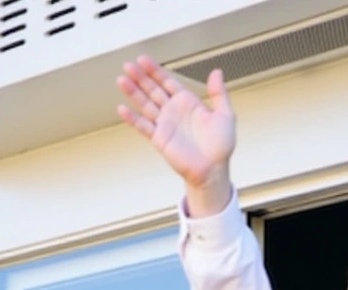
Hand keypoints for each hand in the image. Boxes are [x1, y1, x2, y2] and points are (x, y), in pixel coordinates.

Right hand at [116, 56, 235, 215]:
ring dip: (133, 92)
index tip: (144, 60)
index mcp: (188, 103)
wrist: (213, 169)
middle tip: (129, 66)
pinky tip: (123, 109)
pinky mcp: (159, 138)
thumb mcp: (226, 115)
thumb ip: (219, 93)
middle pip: (153, 89)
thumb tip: (217, 73)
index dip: (156, 71)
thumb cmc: (220, 146)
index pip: (168, 81)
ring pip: (145, 104)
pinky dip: (132, 118)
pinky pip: (143, 126)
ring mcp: (165, 124)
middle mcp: (174, 111)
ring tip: (122, 80)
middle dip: (140, 77)